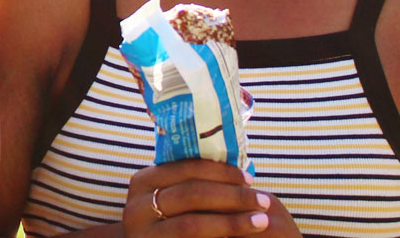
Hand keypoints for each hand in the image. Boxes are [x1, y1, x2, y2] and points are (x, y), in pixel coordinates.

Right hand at [123, 159, 300, 236]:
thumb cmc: (171, 225)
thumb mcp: (175, 200)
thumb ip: (194, 185)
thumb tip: (241, 171)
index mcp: (143, 181)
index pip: (186, 168)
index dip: (221, 171)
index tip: (250, 178)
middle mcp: (136, 206)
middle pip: (192, 194)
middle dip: (232, 196)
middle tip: (264, 201)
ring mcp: (142, 232)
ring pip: (193, 224)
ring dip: (232, 222)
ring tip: (261, 221)